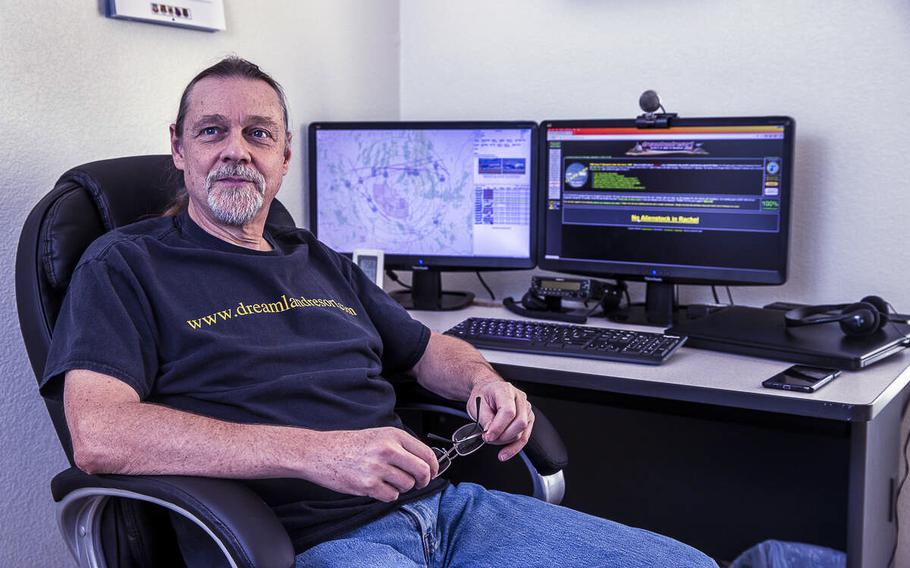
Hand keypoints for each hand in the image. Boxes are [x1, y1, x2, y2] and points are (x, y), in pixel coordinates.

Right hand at [304, 427, 437, 502]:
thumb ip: (400, 446)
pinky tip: (377, 486)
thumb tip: (424, 462)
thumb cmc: (347, 444)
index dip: (434, 466)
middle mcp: (387, 449)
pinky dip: (388, 495)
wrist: (320, 452)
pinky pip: (391, 496)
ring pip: (407, 485)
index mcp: (393, 435)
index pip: (426, 453)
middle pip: (422, 471)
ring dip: (402, 487)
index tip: (433, 472)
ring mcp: (378, 468)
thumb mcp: (377, 435)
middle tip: (419, 483)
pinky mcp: (368, 484)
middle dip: (424, 480)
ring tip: (388, 480)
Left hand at [469, 381, 533, 461]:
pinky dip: (514, 448)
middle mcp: (520, 399)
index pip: (508, 411)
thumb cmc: (483, 396)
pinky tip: (505, 453)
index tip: (488, 436)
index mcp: (506, 390)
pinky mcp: (528, 420)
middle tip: (488, 438)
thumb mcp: (476, 404)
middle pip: (519, 423)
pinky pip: (524, 437)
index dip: (498, 427)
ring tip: (493, 439)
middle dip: (502, 436)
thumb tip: (491, 432)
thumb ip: (484, 418)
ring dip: (506, 442)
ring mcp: (526, 409)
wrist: (488, 392)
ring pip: (522, 432)